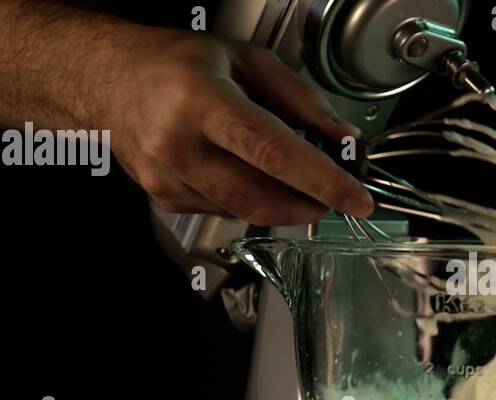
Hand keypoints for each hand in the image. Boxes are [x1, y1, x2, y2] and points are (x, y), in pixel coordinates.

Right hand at [100, 27, 372, 224]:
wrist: (106, 80)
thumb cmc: (175, 65)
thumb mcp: (245, 60)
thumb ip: (302, 100)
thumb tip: (342, 138)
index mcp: (201, 101)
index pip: (275, 153)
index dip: (323, 182)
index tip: (357, 199)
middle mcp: (178, 144)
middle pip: (262, 197)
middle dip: (310, 205)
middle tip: (334, 196)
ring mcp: (168, 178)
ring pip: (246, 211)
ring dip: (283, 204)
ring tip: (294, 180)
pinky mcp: (166, 199)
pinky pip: (226, 212)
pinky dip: (251, 200)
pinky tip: (247, 174)